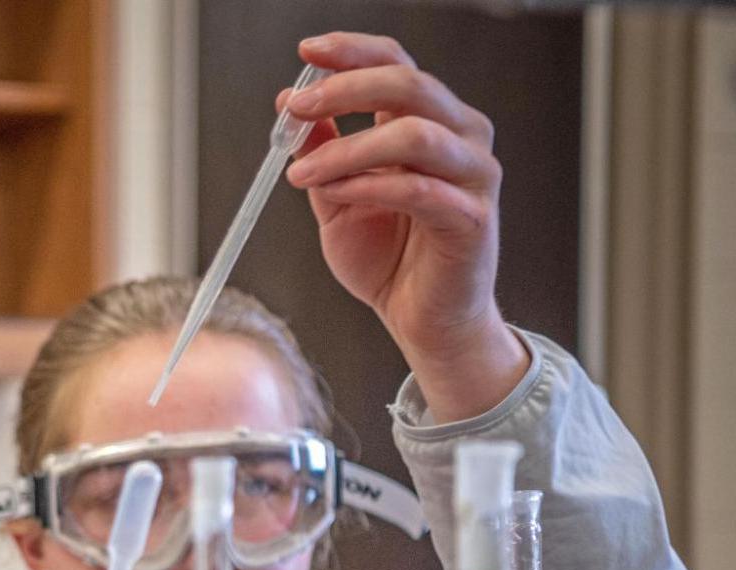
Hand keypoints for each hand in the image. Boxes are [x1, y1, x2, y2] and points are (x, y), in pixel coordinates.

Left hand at [281, 32, 528, 421]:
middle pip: (409, 85)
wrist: (421, 320)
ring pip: (415, 133)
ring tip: (302, 173)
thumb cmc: (388, 258)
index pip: (397, 64)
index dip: (354, 51)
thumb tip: (292, 104)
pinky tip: (335, 194)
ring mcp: (475, 175)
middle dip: (345, 88)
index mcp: (430, 122)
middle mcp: (462, 138)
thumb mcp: (337, 196)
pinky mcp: (472, 218)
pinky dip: (368, 186)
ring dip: (349, 148)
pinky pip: (418, 189)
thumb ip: (322, 152)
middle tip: (296, 109)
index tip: (307, 50)